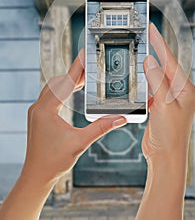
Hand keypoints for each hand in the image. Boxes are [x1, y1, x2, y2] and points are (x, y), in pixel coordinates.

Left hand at [0, 49, 126, 219]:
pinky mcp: (38, 116)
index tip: (83, 54)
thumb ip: (101, 128)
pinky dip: (62, 90)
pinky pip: (50, 96)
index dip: (76, 68)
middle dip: (74, 73)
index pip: (65, 83)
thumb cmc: (54, 161)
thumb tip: (120, 118)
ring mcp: (37, 111)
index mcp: (46, 110)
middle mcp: (38, 107)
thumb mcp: (80, 142)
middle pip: (58, 82)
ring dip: (68, 82)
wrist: (37, 175)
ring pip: (52, 88)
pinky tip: (72, 91)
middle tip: (89, 66)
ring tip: (84, 77)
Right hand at [136, 23, 194, 219]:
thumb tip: (150, 61)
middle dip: (155, 51)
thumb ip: (157, 82)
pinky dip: (144, 81)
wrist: (165, 157)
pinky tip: (138, 77)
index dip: (160, 44)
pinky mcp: (161, 104)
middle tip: (145, 35)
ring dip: (148, 66)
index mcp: (186, 90)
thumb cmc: (169, 136)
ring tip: (139, 53)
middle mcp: (180, 92)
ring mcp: (171, 98)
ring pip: (157, 76)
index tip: (152, 30)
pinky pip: (152, 87)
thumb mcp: (163, 105)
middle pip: (165, 66)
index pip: (171, 62)